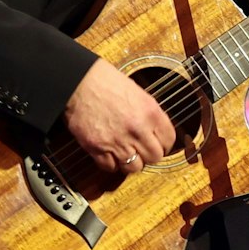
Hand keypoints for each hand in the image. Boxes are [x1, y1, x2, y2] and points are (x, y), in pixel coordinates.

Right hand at [61, 59, 174, 175]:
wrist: (78, 82)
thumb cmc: (105, 81)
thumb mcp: (137, 92)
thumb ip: (148, 114)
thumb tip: (154, 131)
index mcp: (150, 112)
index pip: (169, 140)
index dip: (164, 144)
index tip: (159, 144)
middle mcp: (137, 129)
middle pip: (154, 157)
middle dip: (149, 155)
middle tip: (142, 150)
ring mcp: (118, 140)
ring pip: (134, 167)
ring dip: (131, 162)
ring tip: (125, 154)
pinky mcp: (98, 148)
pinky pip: (111, 167)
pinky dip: (111, 164)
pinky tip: (110, 154)